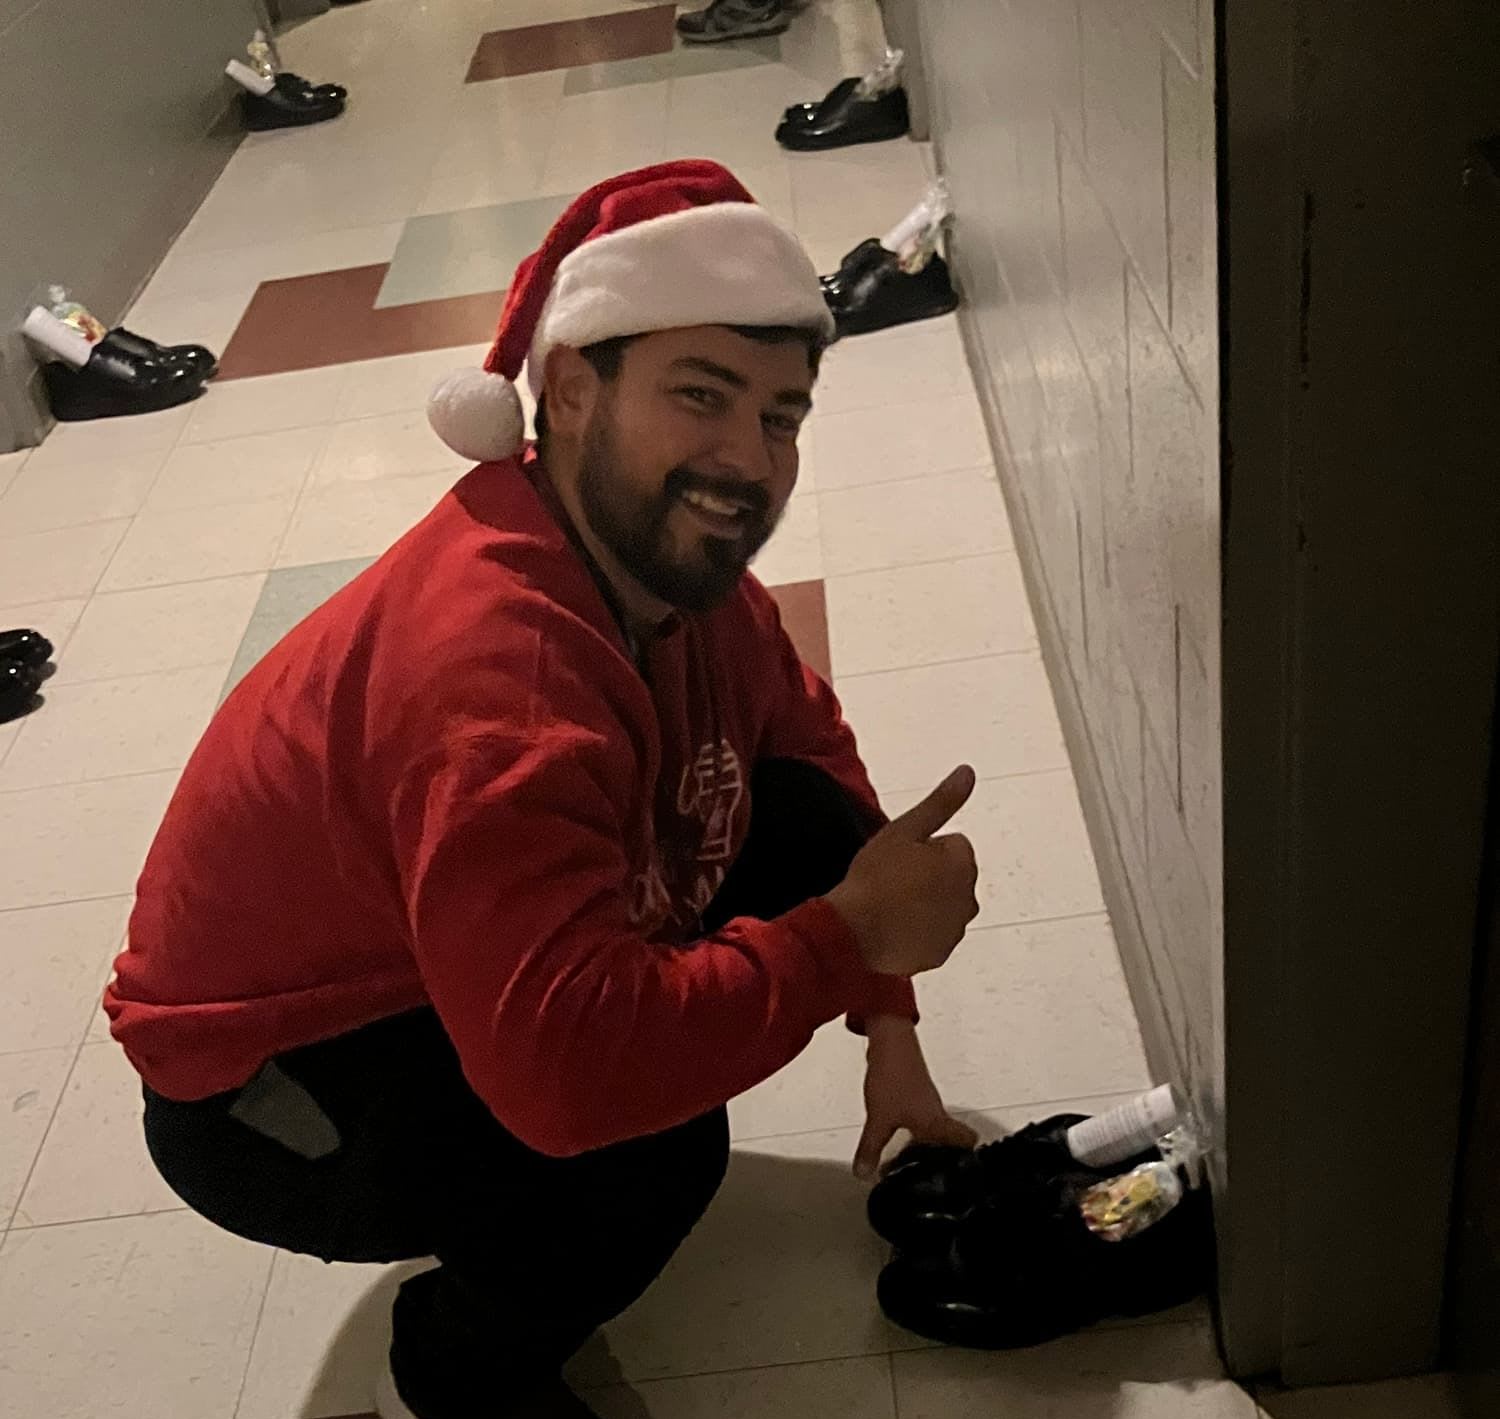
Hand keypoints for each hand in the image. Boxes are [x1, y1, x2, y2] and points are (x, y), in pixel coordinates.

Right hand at [826, 765, 979, 977]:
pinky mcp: (940, 954)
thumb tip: (968, 772)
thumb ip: (941, 802)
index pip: (952, 846)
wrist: (854, 930)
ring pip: (944, 906)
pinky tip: (894, 927)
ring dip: (927, 903)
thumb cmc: (876, 876)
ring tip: (891, 904)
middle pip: (952, 878)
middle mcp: (969, 898)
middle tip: (893, 880)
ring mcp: (955, 929)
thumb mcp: (904, 829)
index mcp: (962, 863)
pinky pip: (934, 935)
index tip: (900, 857)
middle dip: (931, 876)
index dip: (924, 848)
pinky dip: (920, 931)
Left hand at [854, 1017, 976, 1179]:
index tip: (964, 1172)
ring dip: (928, 1140)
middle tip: (935, 1170)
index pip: (967, 1141)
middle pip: (953, 1135)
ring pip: (936, 1124)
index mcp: (937, 1122)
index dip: (969, 1158)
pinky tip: (898, 1130)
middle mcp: (937, 1110)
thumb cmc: (894, 1075)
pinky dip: (915, 1125)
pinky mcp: (914, 1088)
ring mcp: (926, 1098)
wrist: (890, 1041)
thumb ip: (870, 1149)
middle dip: (945, 1154)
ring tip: (912, 1156)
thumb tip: (865, 1172)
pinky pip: (921, 1113)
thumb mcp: (878, 1120)